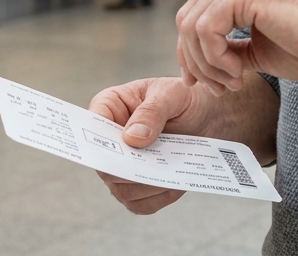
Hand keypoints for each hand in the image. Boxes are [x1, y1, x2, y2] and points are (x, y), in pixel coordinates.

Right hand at [88, 77, 209, 214]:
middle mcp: (109, 140)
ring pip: (122, 189)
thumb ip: (152, 111)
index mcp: (110, 107)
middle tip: (155, 166)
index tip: (123, 147)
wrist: (206, 114)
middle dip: (130, 169)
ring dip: (147, 186)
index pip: (91, 126)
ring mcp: (122, 166)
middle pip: (105, 166)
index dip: (100, 141)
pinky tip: (175, 183)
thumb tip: (131, 139)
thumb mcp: (171, 94)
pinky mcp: (137, 186)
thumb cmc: (183, 98)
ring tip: (171, 174)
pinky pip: (140, 203)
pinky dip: (158, 198)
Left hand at [175, 0, 297, 94]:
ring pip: (191, 25)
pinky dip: (215, 58)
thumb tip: (198, 64)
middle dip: (196, 61)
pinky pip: (206, 29)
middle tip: (219, 88)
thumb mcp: (258, 49)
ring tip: (233, 82)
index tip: (204, 83)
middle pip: (186, 19)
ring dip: (207, 64)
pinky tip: (239, 73)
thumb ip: (229, 48)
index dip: (191, 53)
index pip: (194, 14)